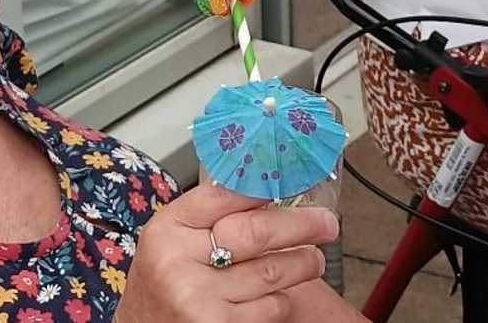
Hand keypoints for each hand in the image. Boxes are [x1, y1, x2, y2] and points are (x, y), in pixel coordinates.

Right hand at [124, 180, 339, 322]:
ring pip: (273, 272)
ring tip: (312, 259)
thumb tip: (267, 190)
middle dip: (302, 225)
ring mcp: (199, 298)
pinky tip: (277, 295)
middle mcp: (179, 262)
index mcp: (166, 231)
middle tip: (326, 223)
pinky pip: (271, 306)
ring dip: (304, 263)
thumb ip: (208, 219)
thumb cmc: (162, 290)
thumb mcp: (170, 245)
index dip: (265, 185)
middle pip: (257, 231)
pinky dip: (282, 300)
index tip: (294, 181)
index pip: (224, 194)